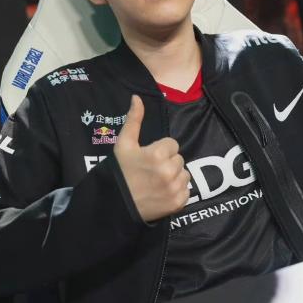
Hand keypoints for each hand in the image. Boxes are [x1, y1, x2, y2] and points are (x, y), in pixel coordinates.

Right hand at [114, 95, 189, 221]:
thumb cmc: (120, 171)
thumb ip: (134, 120)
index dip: (160, 150)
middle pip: (179, 159)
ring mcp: (174, 188)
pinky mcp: (178, 203)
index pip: (172, 144)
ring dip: (174, 176)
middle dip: (168, 162)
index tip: (148, 158)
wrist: (115, 204)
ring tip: (156, 182)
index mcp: (157, 153)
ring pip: (185, 174)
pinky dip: (177, 192)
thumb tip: (137, 97)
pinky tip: (162, 193)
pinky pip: (186, 190)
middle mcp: (168, 171)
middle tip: (151, 171)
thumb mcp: (124, 144)